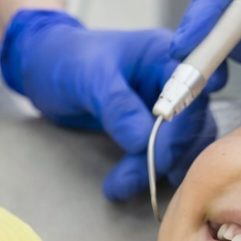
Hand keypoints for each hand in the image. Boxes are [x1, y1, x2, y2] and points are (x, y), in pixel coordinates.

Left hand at [0, 9, 223, 200]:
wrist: (45, 68)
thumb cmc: (66, 59)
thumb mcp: (87, 77)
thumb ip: (117, 105)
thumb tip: (143, 140)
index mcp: (165, 54)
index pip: (194, 89)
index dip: (185, 123)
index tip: (162, 154)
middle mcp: (175, 78)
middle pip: (193, 121)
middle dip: (166, 153)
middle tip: (135, 178)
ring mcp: (168, 104)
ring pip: (182, 142)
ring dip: (156, 169)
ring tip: (120, 186)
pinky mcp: (156, 126)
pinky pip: (166, 152)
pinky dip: (149, 170)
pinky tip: (126, 183)